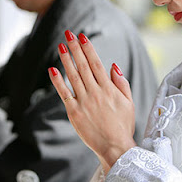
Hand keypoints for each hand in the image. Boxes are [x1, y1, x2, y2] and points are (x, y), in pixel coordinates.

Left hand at [48, 30, 136, 172]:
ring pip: (73, 76)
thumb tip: (113, 66)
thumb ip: (121, 83)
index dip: (88, 49)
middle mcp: (95, 92)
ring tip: (61, 46)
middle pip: (83, 66)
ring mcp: (84, 102)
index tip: (82, 37)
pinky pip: (64, 94)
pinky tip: (53, 70)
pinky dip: (58, 81)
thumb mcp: (129, 102)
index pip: (96, 63)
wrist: (115, 147)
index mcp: (109, 89)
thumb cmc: (123, 125)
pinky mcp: (74, 112)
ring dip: (66, 60)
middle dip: (75, 48)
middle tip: (68, 34)